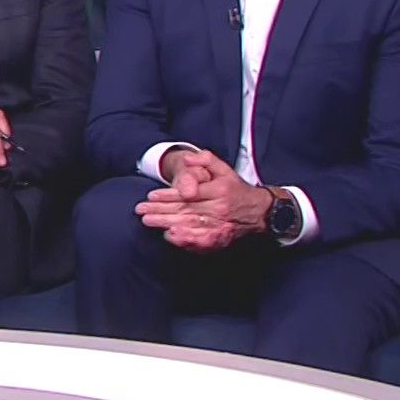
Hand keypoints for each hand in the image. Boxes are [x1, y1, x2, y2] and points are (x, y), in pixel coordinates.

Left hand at [135, 152, 272, 252]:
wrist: (258, 211)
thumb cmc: (235, 189)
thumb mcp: (224, 169)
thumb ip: (206, 160)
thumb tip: (188, 159)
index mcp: (220, 190)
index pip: (190, 193)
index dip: (169, 194)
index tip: (151, 195)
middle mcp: (220, 208)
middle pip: (185, 209)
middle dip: (160, 210)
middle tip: (141, 209)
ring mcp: (220, 225)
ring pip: (189, 224)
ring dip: (166, 223)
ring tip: (148, 221)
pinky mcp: (220, 237)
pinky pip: (201, 240)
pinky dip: (185, 240)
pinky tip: (170, 236)